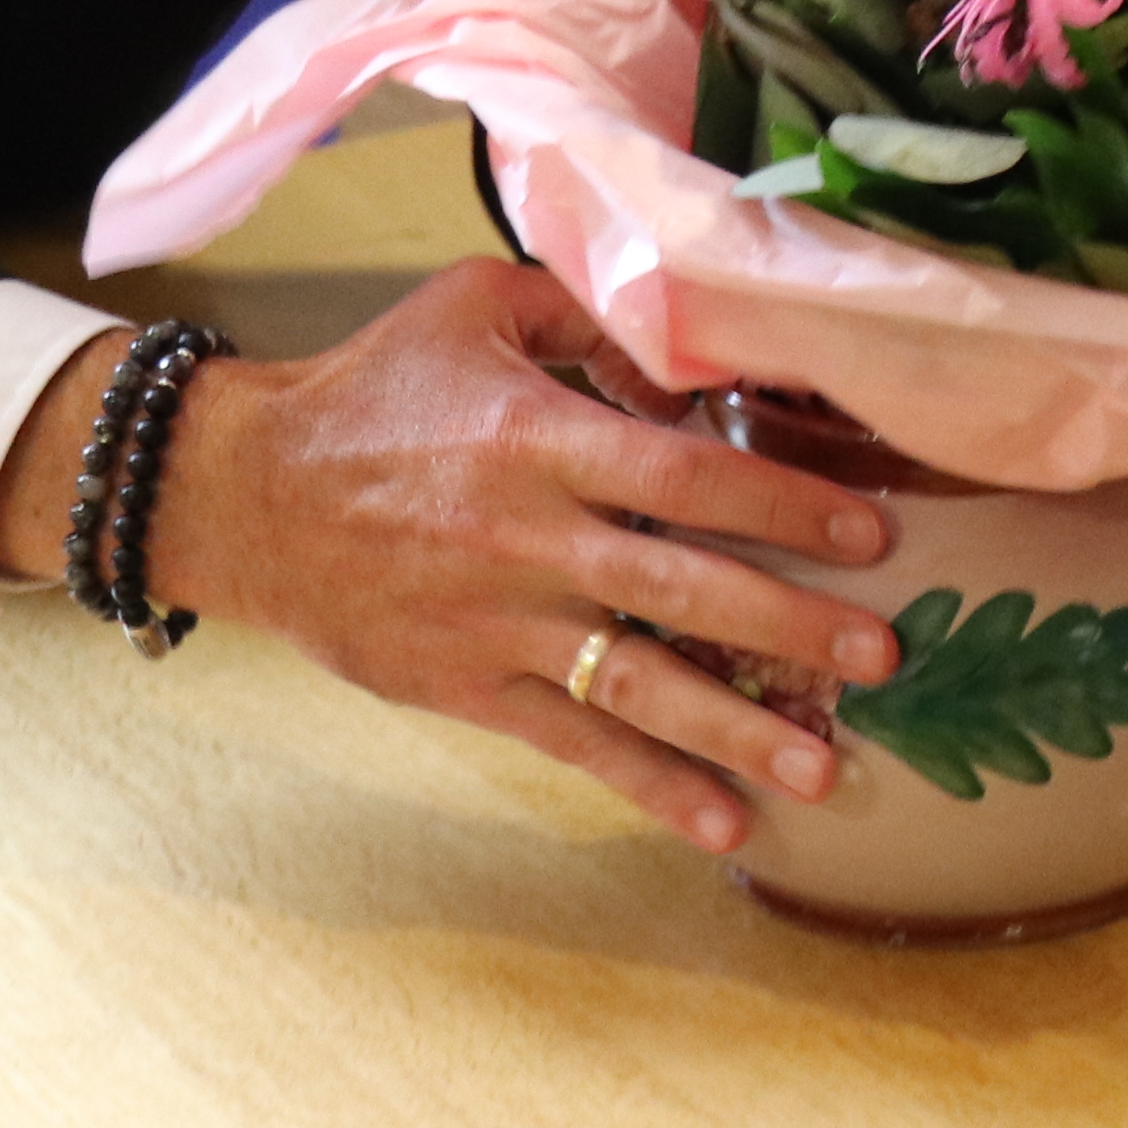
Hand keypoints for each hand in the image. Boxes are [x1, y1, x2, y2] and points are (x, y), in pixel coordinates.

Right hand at [0, 268, 908, 854]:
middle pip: (678, 587)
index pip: (683, 473)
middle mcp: (524, 536)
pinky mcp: (464, 685)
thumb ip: (586, 311)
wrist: (242, 491)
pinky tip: (721, 822)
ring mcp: (494, 622)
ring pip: (634, 683)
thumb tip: (692, 345)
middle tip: (885, 654)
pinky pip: (571, 741)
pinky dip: (646, 786)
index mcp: (537, 438)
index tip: (869, 535)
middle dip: (789, 625)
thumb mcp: (473, 304)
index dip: (780, 504)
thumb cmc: (374, 389)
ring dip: (736, 728)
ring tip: (828, 767)